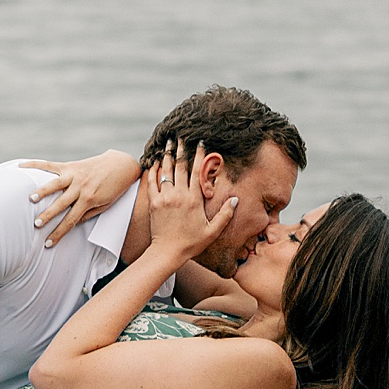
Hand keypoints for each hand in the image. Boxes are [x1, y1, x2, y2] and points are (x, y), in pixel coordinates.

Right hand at [21, 150, 141, 248]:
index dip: (59, 233)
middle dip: (48, 215)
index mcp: (89, 199)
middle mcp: (81, 187)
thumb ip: (89, 213)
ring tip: (30, 198)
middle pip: (61, 204)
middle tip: (36, 224)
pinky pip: (50, 165)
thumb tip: (73, 222)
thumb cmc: (114, 189)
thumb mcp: (105, 205)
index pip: (71, 220)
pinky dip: (35, 164)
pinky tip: (21, 165)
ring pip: (55, 184)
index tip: (48, 243)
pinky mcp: (70, 165)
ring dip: (42, 191)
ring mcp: (74, 174)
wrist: (121, 166)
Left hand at [144, 139, 236, 266]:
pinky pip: (152, 182)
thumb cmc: (191, 243)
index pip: (198, 171)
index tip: (201, 143)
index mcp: (194, 199)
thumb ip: (225, 215)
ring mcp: (164, 198)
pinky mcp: (153, 203)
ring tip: (167, 143)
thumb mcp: (212, 231)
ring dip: (166, 155)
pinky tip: (154, 162)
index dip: (200, 155)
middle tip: (180, 136)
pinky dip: (152, 170)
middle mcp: (179, 195)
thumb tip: (235, 199)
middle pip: (180, 166)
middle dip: (181, 149)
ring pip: (165, 171)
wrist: (167, 252)